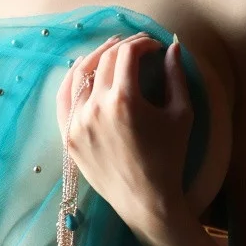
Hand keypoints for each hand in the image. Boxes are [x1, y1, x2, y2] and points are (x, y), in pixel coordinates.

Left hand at [55, 31, 192, 234]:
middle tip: (137, 47)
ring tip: (110, 51)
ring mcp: (77, 122)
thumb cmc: (170, 158)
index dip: (142, 43)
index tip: (154, 47)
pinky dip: (72, 79)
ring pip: (80, 74)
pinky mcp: (68, 135)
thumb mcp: (181, 114)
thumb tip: (173, 46)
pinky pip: (64, 98)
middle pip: (105, 60)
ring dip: (96, 56)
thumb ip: (177, 76)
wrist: (146, 201)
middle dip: (123, 47)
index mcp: (125, 100)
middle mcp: (96, 107)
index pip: (128, 54)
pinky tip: (83, 69)